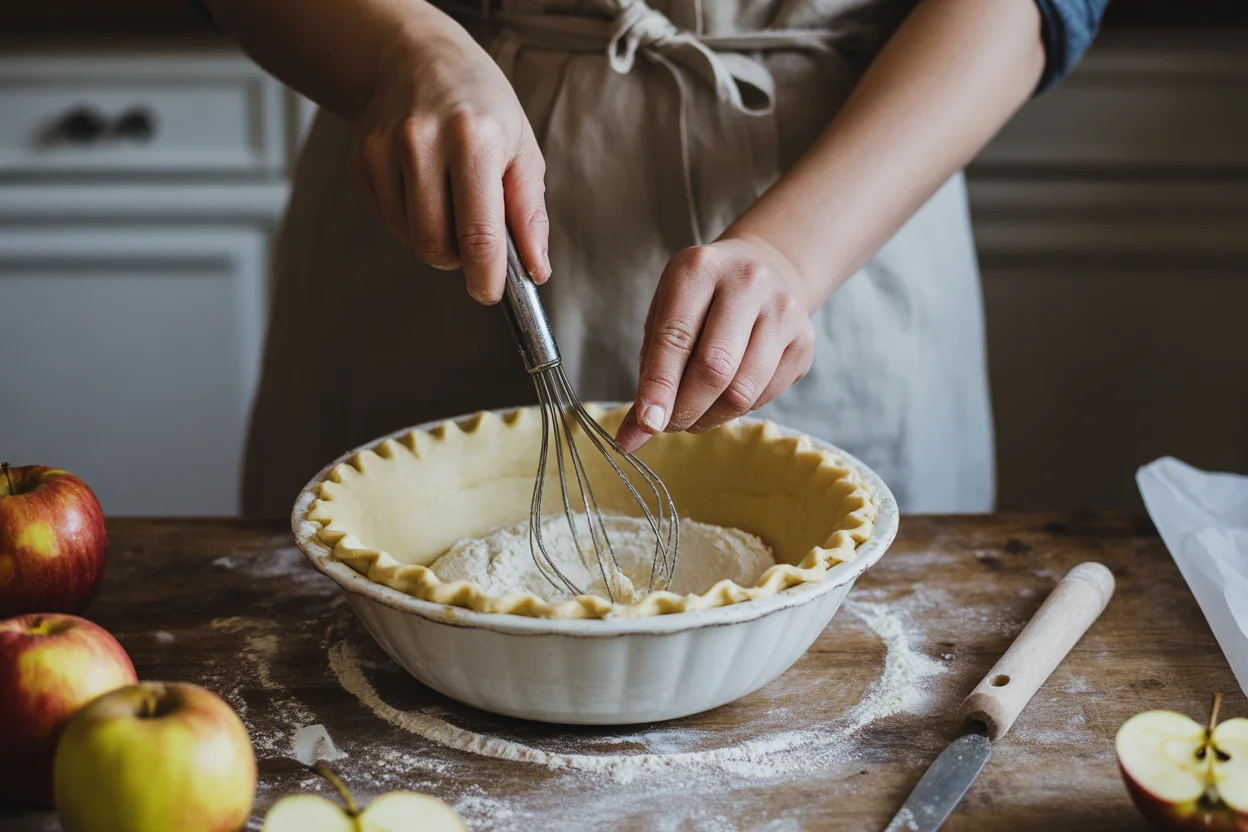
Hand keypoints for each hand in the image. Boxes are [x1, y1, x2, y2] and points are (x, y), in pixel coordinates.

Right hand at [349, 14, 548, 302]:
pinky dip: (412, 221)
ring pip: (411, 238)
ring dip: (436, 239)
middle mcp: (423, 142)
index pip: (478, 233)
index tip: (490, 292)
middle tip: (476, 237)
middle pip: (436, 244)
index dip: (485, 276)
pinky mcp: (361, 161)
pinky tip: (424, 187)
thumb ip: (529, 214)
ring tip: (451, 201)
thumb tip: (535, 269)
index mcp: (474, 138)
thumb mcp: (522, 150)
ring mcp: (384, 150)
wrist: (419, 59)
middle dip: (460, 257)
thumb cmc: (482, 107)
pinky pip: (390, 222)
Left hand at [617, 234, 816, 452]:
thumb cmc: (701, 300)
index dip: (659, 388)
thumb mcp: (665, 316)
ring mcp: (782, 311)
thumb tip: (632, 438)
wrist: (766, 268)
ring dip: (711, 417)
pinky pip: (766, 396)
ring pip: (743, 391)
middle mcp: (747, 283)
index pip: (676, 339)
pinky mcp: (804, 340)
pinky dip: (738, 410)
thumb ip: (650, 372)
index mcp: (699, 269)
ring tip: (695, 414)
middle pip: (714, 369)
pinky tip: (726, 396)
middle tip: (669, 424)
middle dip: (686, 409)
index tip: (647, 425)